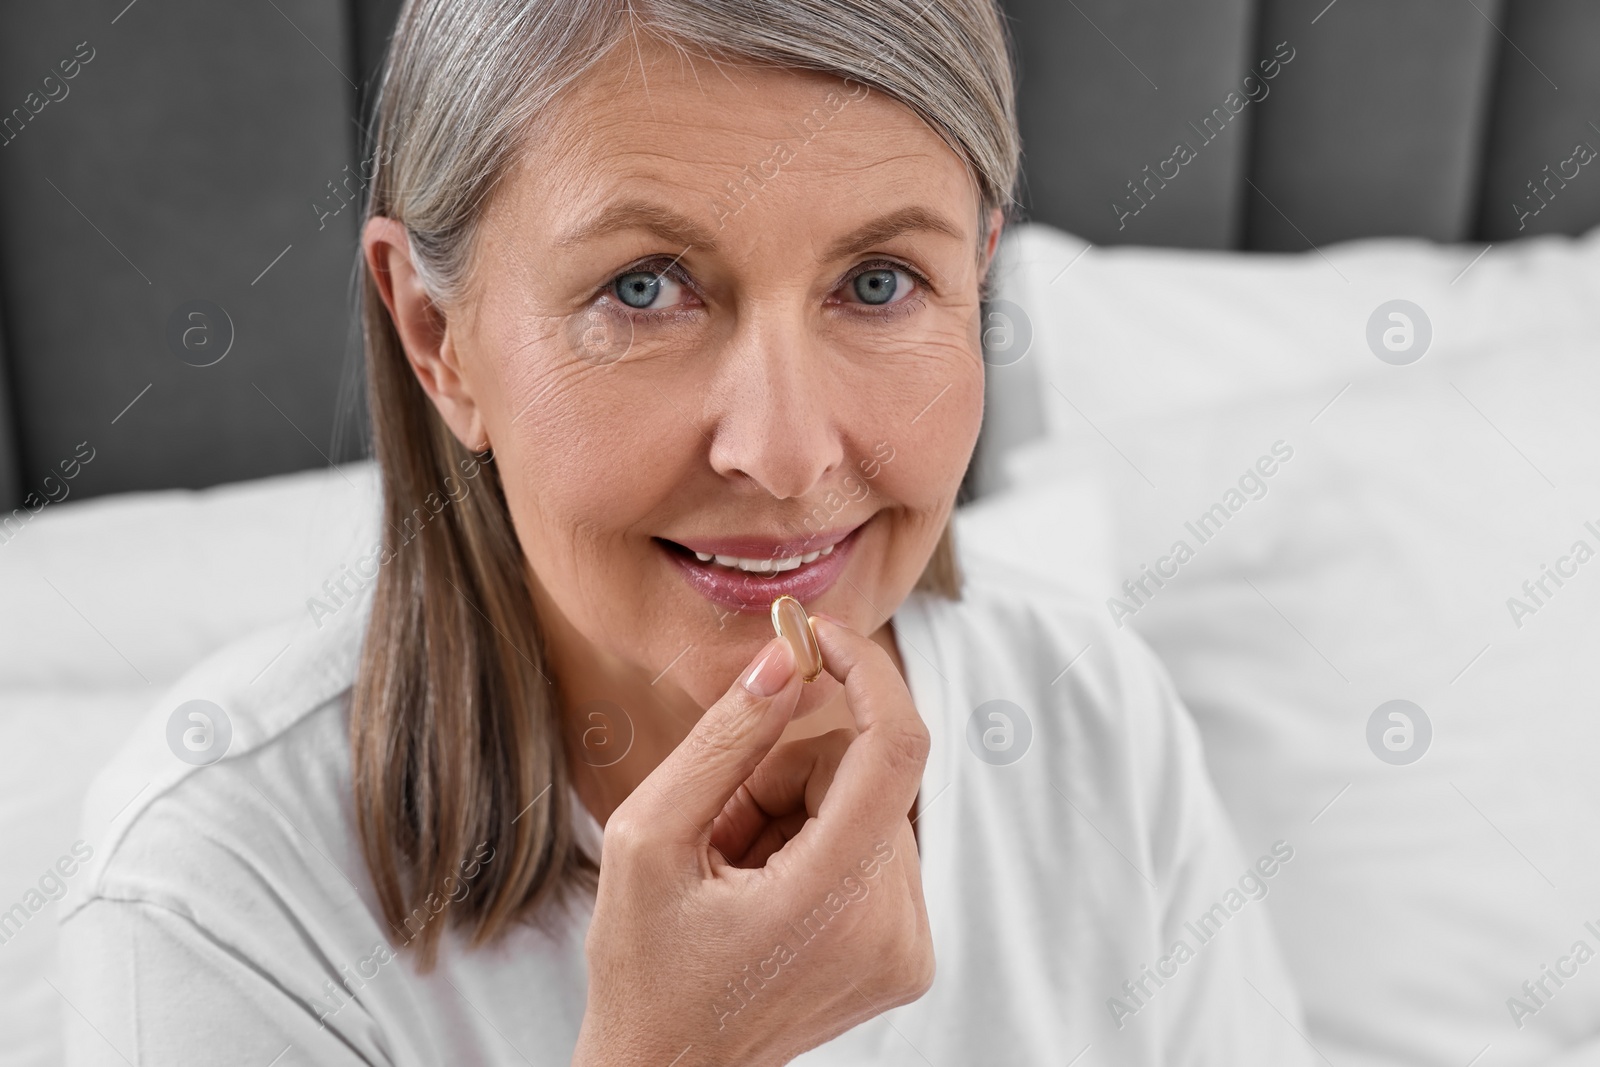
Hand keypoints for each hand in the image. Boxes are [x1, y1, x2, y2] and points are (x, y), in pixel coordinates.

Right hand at [572, 615, 932, 1066]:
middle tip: (720, 822)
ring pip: (872, 806)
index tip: (818, 640)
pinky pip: (879, 849)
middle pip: (867, 774)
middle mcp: (893, 927)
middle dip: (789, 772)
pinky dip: (821, 847)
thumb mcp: (649, 837)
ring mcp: (908, 948)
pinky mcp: (909, 957)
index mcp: (831, 898)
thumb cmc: (643, 968)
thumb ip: (724, 739)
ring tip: (736, 871)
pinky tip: (766, 892)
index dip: (866, 672)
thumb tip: (786, 660)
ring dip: (801, 812)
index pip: (897, 746)